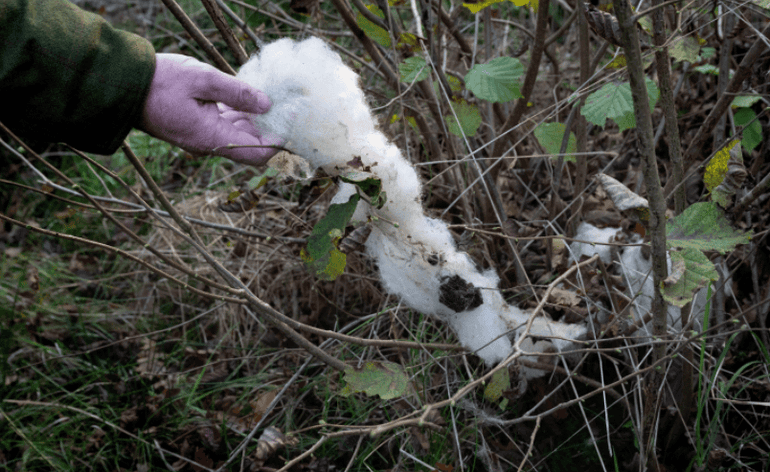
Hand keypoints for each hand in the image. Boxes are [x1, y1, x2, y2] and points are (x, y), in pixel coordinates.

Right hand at [139, 53, 281, 165]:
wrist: (123, 86)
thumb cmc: (160, 81)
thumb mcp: (202, 79)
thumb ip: (237, 92)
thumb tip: (267, 104)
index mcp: (212, 138)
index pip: (257, 154)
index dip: (279, 143)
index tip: (292, 123)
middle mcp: (209, 143)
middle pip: (251, 144)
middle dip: (270, 128)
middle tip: (287, 106)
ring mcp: (201, 137)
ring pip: (239, 134)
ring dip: (255, 120)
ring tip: (271, 98)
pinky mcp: (195, 127)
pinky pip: (224, 125)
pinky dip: (239, 114)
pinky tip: (247, 96)